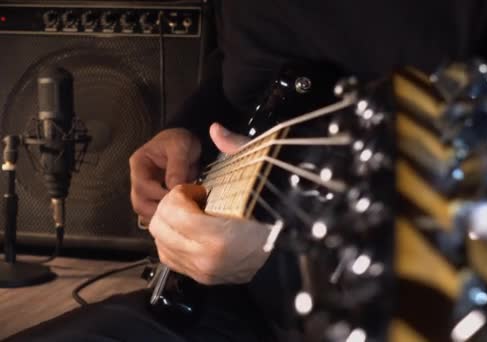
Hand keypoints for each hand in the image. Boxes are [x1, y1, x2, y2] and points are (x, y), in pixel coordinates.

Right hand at [129, 128, 201, 223]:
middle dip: (158, 209)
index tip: (176, 196)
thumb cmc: (180, 140)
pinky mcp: (155, 197)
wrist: (187, 143)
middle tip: (178, 209)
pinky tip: (178, 213)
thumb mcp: (180, 147)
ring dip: (162, 215)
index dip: (158, 194)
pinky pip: (155, 213)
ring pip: (145, 211)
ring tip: (179, 211)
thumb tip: (174, 187)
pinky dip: (165, 217)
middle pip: (139, 203)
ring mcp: (146, 190)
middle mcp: (139, 178)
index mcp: (139, 163)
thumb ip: (177, 167)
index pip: (142, 186)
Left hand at [149, 123, 269, 284]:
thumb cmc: (275, 207)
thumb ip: (236, 148)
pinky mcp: (204, 278)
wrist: (292, 241)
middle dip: (172, 207)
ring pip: (162, 243)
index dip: (180, 192)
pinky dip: (174, 240)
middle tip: (195, 198)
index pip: (173, 211)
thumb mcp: (260, 172)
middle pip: (161, 227)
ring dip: (171, 223)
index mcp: (217, 237)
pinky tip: (193, 228)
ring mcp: (205, 272)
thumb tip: (216, 129)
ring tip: (196, 214)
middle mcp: (207, 260)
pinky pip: (171, 258)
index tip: (198, 188)